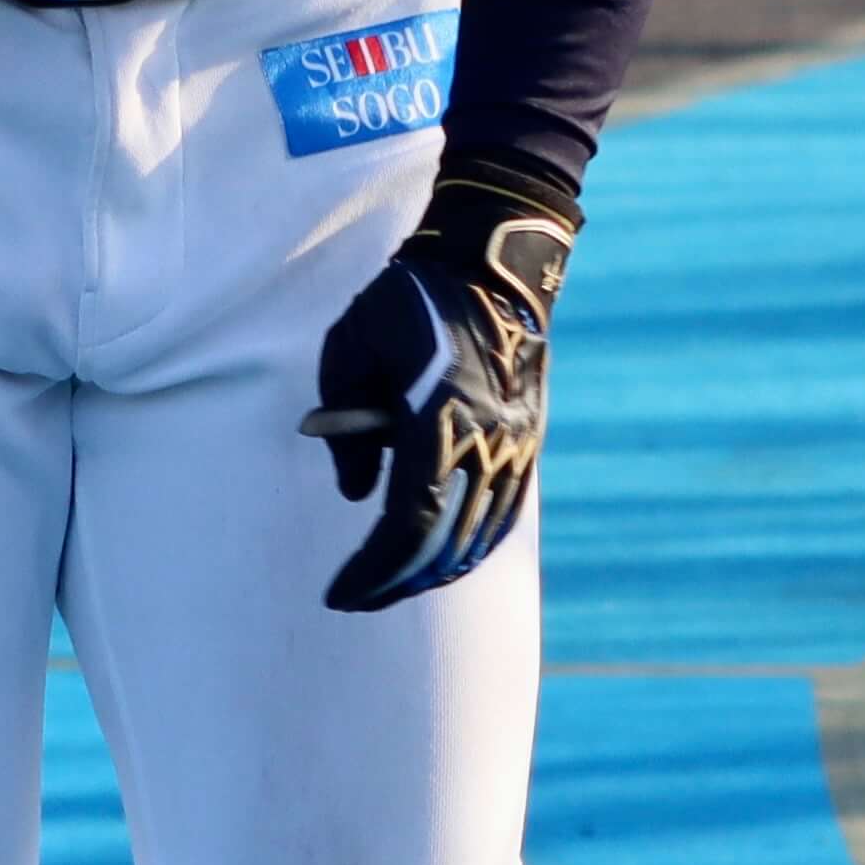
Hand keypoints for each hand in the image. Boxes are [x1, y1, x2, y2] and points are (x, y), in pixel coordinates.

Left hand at [301, 155, 579, 613]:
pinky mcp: (526, 444)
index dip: (373, 569)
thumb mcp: (349, 349)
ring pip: (477, 537)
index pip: (408, 523)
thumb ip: (346, 427)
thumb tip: (357, 497)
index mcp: (441, 419)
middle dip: (395, 582)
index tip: (337, 592)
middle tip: (354, 598)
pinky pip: (499, 516)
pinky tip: (437, 559)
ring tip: (388, 583)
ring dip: (431, 570)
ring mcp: (515, 446)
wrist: (491, 266)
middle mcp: (488, 442)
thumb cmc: (406, 301)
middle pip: (443, 544)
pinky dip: (466, 547)